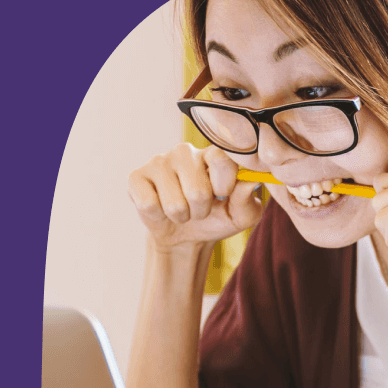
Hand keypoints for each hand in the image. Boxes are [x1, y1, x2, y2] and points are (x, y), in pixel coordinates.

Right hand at [126, 143, 262, 252]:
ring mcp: (159, 161)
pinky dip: (158, 216)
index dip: (224, 185)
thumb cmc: (216, 218)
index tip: (223, 196)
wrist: (185, 236)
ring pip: (174, 203)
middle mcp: (186, 151)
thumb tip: (250, 181)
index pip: (222, 159)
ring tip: (182, 210)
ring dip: (181, 216)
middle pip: (197, 190)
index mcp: (213, 154)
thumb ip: (248, 200)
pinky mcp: (137, 176)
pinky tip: (160, 208)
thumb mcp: (240, 216)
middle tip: (199, 209)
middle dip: (201, 211)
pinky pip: (149, 205)